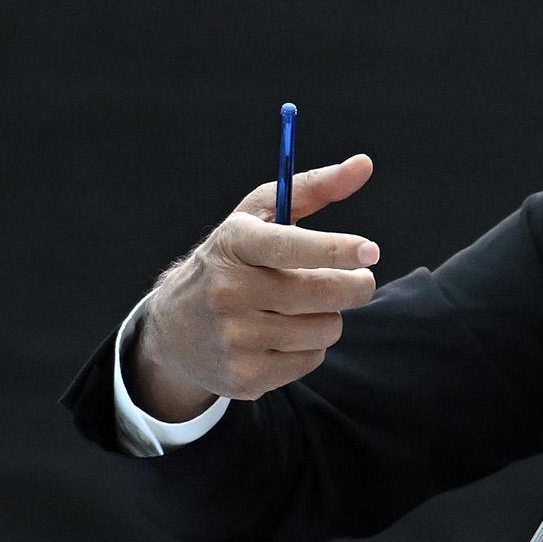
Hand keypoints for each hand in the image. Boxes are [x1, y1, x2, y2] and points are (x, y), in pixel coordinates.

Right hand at [128, 154, 379, 420]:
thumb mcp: (258, 218)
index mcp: (233, 244)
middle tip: (359, 280)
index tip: (369, 251)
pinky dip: (310, 346)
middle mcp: (228, 291)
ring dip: (328, 317)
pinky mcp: (244, 377)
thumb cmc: (231, 261)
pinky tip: (283, 336)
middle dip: (355, 286)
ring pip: (325, 328)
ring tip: (304, 309)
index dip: (334, 249)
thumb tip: (363, 164)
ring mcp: (234, 338)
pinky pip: (311, 360)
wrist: (173, 330)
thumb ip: (313, 189)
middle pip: (321, 293)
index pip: (289, 246)